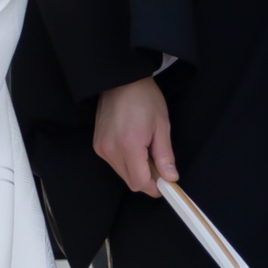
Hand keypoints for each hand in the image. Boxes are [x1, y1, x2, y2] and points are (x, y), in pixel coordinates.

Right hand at [94, 76, 178, 196]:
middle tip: (158, 163)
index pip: (140, 183)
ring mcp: (101, 148)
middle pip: (130, 182)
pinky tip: (133, 146)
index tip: (166, 183)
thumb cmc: (144, 98)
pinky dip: (126, 162)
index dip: (154, 187)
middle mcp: (111, 150)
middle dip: (147, 179)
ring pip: (122, 174)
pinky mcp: (97, 145)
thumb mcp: (161, 125)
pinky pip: (114, 164)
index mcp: (129, 145)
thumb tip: (170, 177)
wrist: (121, 80)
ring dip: (136, 170)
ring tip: (145, 149)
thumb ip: (165, 155)